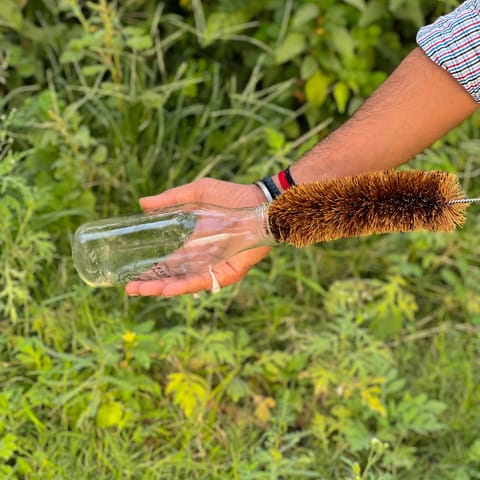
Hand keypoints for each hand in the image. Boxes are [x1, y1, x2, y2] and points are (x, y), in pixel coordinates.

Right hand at [125, 178, 270, 296]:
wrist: (261, 203)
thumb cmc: (232, 196)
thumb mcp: (197, 194)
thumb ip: (171, 199)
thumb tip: (142, 203)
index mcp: (194, 244)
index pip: (168, 263)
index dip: (150, 270)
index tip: (131, 276)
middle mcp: (201, 259)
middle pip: (173, 276)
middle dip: (151, 284)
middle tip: (130, 289)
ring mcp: (213, 267)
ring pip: (185, 283)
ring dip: (163, 288)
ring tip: (141, 291)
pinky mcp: (227, 272)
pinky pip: (204, 282)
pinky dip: (186, 286)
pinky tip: (168, 289)